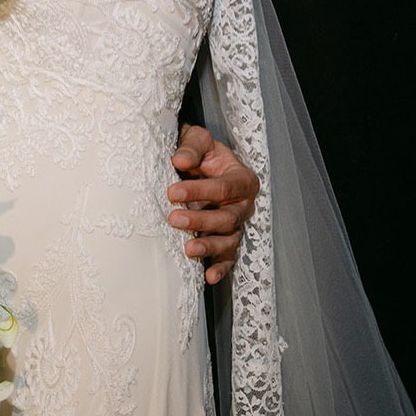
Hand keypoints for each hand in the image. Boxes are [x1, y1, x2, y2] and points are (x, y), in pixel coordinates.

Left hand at [167, 123, 258, 283]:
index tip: (172, 192)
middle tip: (174, 218)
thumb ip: (191, 147)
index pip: (224, 188)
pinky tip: (207, 276)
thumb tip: (180, 160)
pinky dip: (220, 268)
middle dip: (201, 220)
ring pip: (228, 240)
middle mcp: (243, 205)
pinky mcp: (226, 240)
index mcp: (242, 179)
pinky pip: (228, 258)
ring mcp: (236, 225)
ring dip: (209, 246)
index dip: (200, 191)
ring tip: (188, 250)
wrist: (198, 163)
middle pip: (227, 217)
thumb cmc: (200, 151)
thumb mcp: (197, 139)